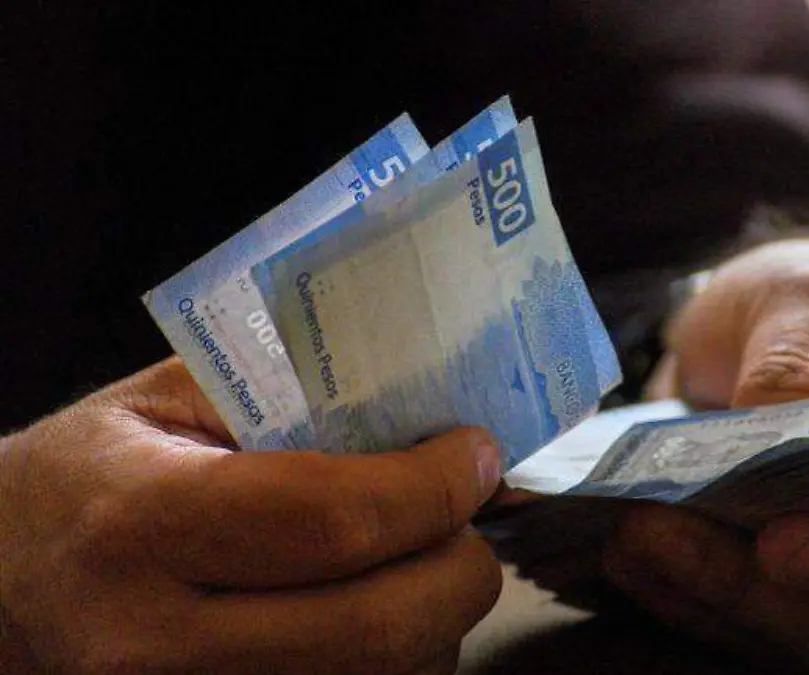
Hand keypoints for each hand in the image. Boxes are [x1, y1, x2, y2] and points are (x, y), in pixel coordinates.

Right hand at [0, 359, 502, 673]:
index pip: (332, 519)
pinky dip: (398, 661)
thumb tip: (429, 418)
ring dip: (437, 619)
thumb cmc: (85, 484)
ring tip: (414, 559)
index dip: (431, 488)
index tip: (472, 455)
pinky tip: (372, 612)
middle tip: (465, 513)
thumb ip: (292, 398)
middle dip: (460, 564)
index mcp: (141, 527)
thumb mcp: (164, 406)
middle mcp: (157, 644)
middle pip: (381, 626)